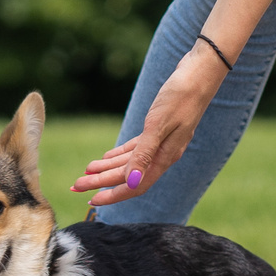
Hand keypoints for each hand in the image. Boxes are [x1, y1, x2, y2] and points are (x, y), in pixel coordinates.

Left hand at [72, 44, 226, 208]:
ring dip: (107, 168)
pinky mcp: (158, 129)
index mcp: (165, 157)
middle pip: (128, 176)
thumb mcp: (158, 125)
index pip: (135, 185)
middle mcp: (163, 154)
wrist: (199, 74)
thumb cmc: (180, 97)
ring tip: (85, 172)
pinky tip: (106, 157)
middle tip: (76, 186)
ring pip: (130, 162)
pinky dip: (119, 154)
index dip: (113, 195)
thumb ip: (144, 154)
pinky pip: (135, 149)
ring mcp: (161, 142)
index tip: (91, 200)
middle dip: (101, 182)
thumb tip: (131, 182)